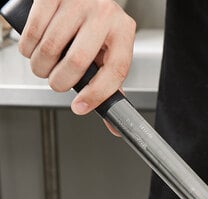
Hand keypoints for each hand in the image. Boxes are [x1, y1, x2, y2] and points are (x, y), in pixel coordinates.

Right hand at [18, 0, 135, 114]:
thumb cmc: (98, 25)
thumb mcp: (110, 49)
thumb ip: (110, 81)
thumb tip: (114, 121)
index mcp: (123, 32)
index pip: (114, 71)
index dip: (96, 94)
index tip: (80, 107)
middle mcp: (103, 14)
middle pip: (78, 61)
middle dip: (60, 82)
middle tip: (56, 83)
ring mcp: (77, 2)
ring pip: (51, 47)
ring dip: (41, 66)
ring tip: (43, 67)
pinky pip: (33, 29)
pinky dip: (28, 47)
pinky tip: (33, 50)